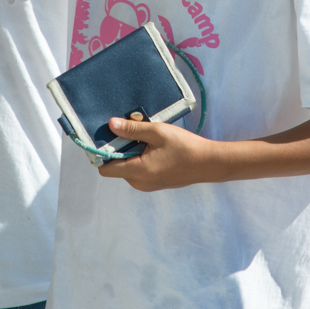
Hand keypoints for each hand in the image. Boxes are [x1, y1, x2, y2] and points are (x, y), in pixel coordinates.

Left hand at [96, 117, 218, 190]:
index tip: (106, 137)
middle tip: (132, 130)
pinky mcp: (154, 183)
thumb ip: (132, 129)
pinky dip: (140, 158)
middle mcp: (139, 183)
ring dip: (131, 152)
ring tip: (146, 137)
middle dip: (119, 149)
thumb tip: (111, 125)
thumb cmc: (185, 146)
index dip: (101, 153)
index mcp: (138, 171)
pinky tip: (153, 146)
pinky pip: (138, 171)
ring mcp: (147, 185)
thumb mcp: (158, 132)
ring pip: (127, 168)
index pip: (105, 169)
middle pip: (115, 167)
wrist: (208, 163)